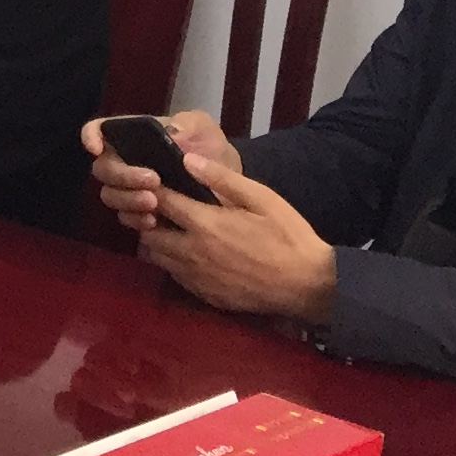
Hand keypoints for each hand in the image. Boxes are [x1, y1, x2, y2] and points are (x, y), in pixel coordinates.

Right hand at [83, 109, 239, 233]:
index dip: (91, 136)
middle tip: (152, 181)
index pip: (100, 130)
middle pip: (103, 169)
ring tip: (154, 202)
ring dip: (128, 199)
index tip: (96, 148)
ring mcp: (130, 190)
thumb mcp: (204, 129)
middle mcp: (125, 162)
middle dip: (122, 175)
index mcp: (134, 137)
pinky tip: (154, 221)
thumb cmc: (210, 150)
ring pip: (111, 195)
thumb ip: (190, 124)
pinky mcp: (140, 214)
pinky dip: (136, 220)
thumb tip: (172, 131)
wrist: (230, 186)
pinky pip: (126, 218)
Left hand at [138, 165, 337, 321]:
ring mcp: (196, 277)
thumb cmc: (288, 237)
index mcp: (204, 224)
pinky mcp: (205, 296)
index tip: (149, 182)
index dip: (149, 190)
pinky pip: (174, 276)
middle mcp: (192, 252)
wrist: (309, 286)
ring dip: (156, 242)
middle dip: (145, 219)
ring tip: (169, 230)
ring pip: (156, 258)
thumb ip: (222, 179)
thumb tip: (187, 159)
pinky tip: (187, 254)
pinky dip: (172, 263)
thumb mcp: (262, 199)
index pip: (160, 202)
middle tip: (155, 208)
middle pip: (147, 234)